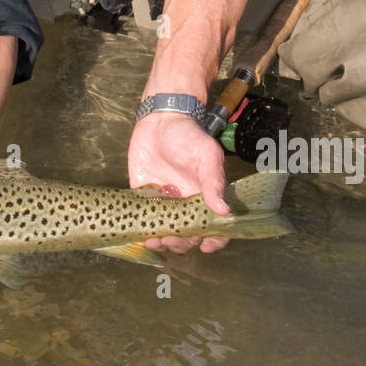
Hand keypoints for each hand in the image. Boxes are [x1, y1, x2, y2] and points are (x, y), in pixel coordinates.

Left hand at [128, 112, 229, 253]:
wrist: (159, 119)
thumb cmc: (188, 135)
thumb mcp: (206, 156)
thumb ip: (213, 182)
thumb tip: (224, 210)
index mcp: (204, 196)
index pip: (214, 226)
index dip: (213, 240)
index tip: (206, 246)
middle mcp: (186, 203)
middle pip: (187, 235)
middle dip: (181, 243)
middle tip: (172, 239)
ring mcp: (164, 201)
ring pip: (165, 231)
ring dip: (162, 240)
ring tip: (154, 240)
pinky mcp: (143, 196)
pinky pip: (143, 218)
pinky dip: (143, 229)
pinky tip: (140, 232)